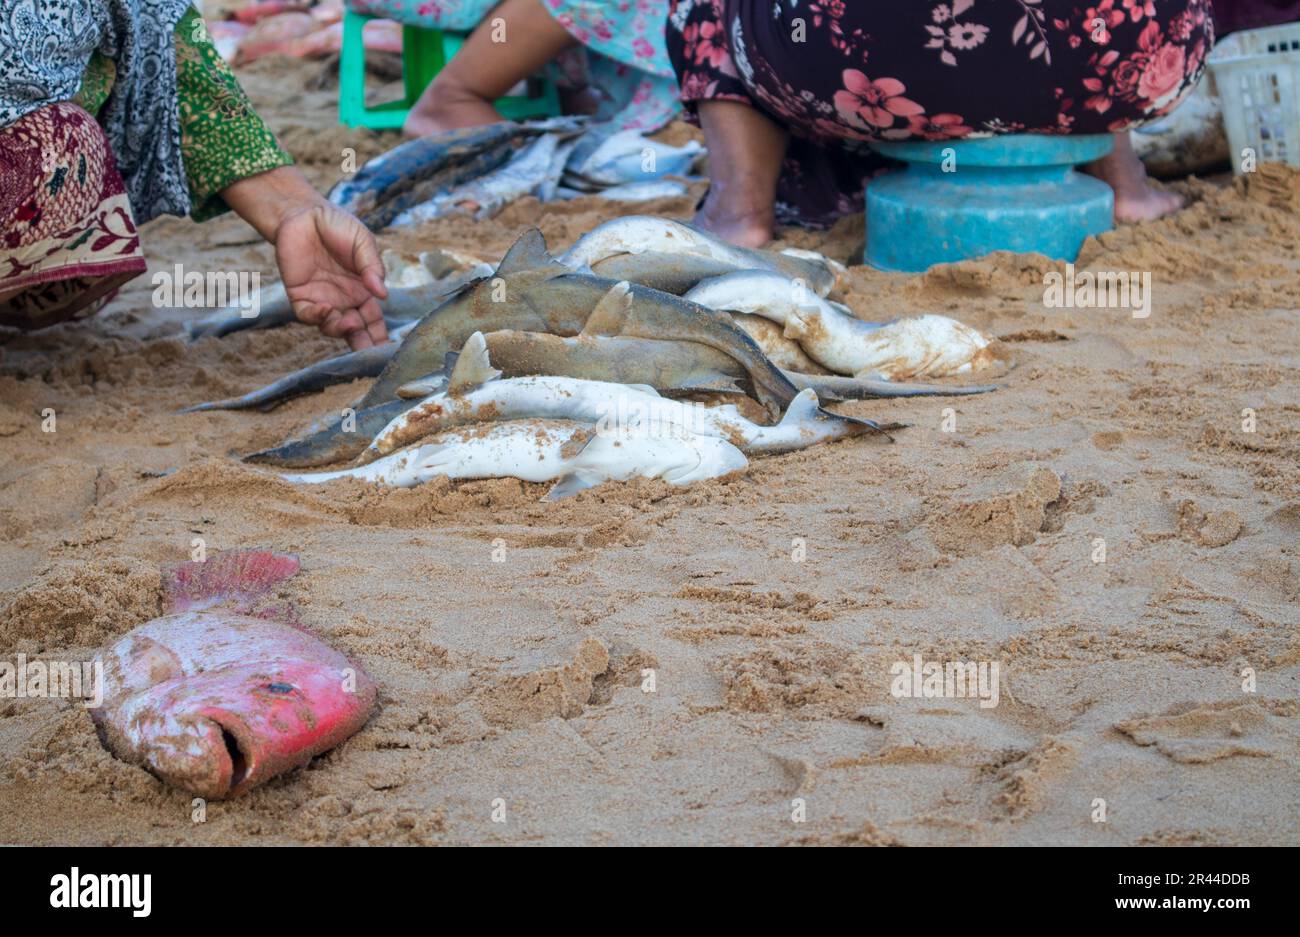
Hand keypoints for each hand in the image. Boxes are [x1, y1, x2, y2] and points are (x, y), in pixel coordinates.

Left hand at [274, 202, 388, 348]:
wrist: (304, 213)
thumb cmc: (338, 226)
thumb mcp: (363, 243)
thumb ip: (372, 267)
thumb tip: (383, 294)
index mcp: (362, 291)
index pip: (374, 320)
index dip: (380, 336)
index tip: (388, 349)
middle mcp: (343, 300)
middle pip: (356, 331)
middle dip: (363, 345)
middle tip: (369, 353)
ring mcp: (322, 300)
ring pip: (332, 327)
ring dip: (342, 330)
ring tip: (350, 323)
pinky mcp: (300, 296)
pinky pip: (308, 315)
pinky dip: (318, 317)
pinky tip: (327, 310)